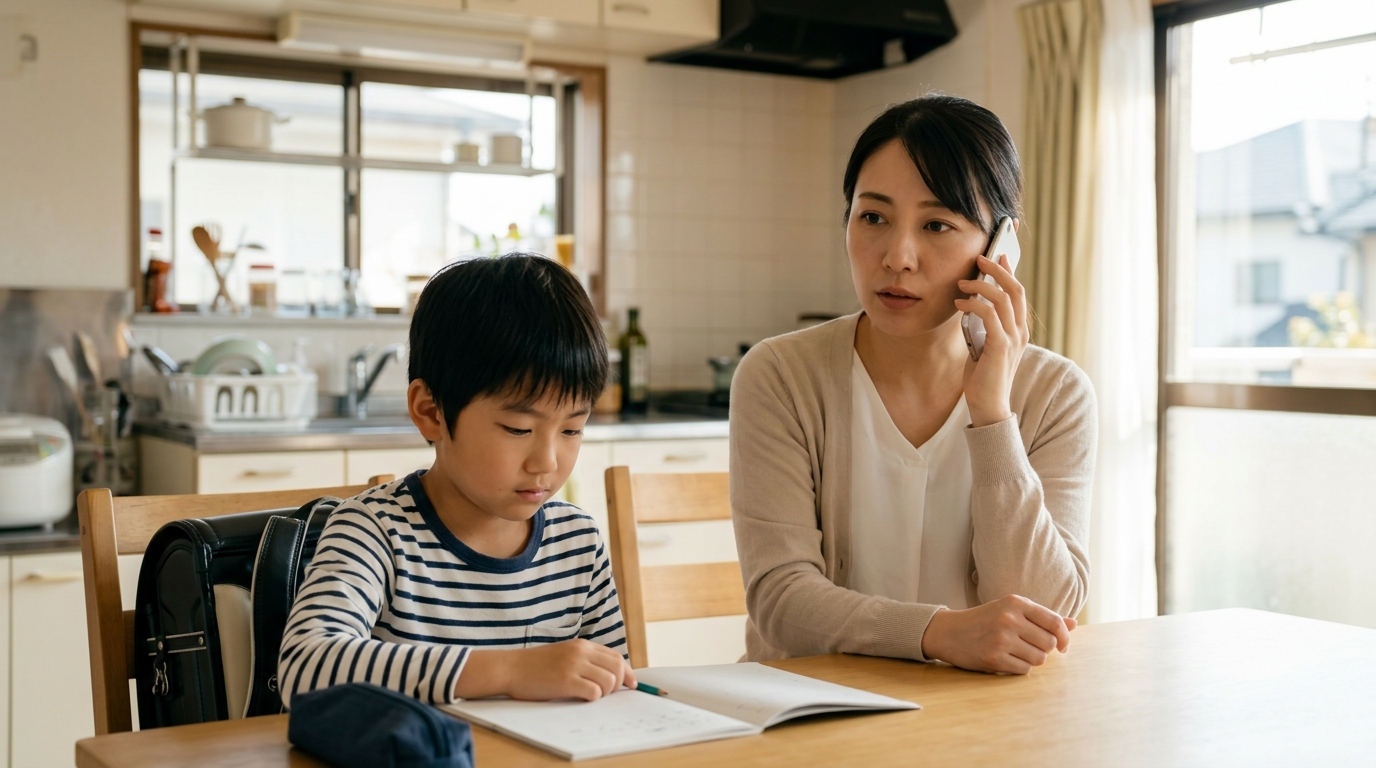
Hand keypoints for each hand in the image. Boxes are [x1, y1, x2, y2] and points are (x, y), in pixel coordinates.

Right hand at [454, 639, 636, 700]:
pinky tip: (582, 699)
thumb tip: (609, 675)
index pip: (615, 656)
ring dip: (605, 693)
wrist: (511, 668)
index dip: (627, 671)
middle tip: (611, 694)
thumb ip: (584, 660)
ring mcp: (574, 666)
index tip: (630, 683)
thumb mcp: (564, 654)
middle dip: (620, 683)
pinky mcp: (566, 682)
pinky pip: (594, 693)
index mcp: (582, 645)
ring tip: (592, 696)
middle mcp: (581, 652)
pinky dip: (593, 699)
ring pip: (608, 681)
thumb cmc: (536, 666)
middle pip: (617, 667)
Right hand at [920, 594, 1074, 674]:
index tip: (1064, 645)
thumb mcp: (1011, 611)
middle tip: (1029, 647)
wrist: (948, 632)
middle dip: (1045, 649)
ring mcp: (1001, 639)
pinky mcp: (994, 658)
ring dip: (1033, 659)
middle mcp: (1009, 619)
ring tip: (1016, 652)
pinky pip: (1024, 670)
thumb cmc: (984, 620)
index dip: (1065, 636)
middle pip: (1049, 643)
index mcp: (1015, 602)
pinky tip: (1007, 659)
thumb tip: (1074, 624)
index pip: (1054, 621)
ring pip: (1039, 658)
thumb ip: (1042, 617)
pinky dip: (1020, 668)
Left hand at [954, 253, 1029, 426]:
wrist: (988, 405)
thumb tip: (973, 305)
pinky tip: (959, 304)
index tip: (998, 256)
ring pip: (1003, 298)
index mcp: (1018, 330)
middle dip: (997, 270)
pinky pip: (989, 315)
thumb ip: (985, 326)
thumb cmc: (983, 376)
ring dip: (981, 285)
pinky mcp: (1001, 347)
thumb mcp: (984, 345)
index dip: (1009, 272)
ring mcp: (1013, 339)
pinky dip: (974, 305)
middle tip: (979, 259)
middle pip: (1014, 289)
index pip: (1018, 293)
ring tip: (962, 284)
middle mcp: (1020, 331)